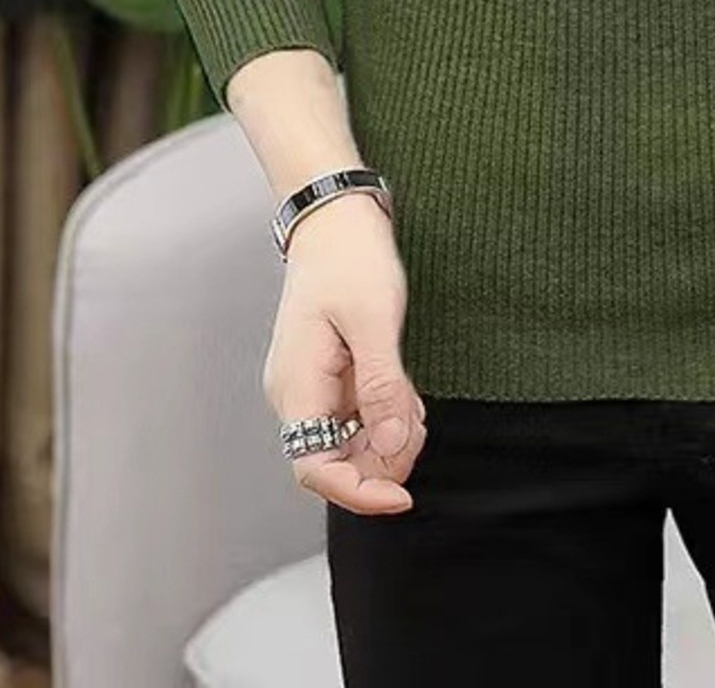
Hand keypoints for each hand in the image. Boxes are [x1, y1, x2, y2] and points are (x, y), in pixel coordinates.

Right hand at [262, 192, 427, 515]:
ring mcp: (311, 386)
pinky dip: (386, 413)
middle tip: (418, 421)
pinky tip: (404, 391)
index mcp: (296, 386)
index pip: (315, 469)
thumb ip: (383, 387)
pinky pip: (356, 416)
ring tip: (412, 395)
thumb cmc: (350, 258)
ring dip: (389, 433)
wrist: (336, 216)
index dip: (358, 492)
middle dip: (384, 456)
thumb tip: (394, 445)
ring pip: (351, 442)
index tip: (404, 497)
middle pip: (336, 462)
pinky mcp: (328, 375)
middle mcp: (296, 394)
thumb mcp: (374, 320)